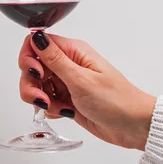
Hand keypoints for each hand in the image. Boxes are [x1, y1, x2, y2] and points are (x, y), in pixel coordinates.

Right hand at [18, 31, 156, 150]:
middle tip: (43, 98)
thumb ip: (55, 59)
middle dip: (31, 83)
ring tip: (57, 107)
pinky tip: (64, 113)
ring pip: (37, 85)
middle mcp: (68, 64)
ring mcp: (67, 82)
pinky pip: (46, 101)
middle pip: (32, 65)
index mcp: (73, 51)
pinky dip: (50, 109)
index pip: (37, 43)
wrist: (133, 127)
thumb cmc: (116, 101)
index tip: (36, 73)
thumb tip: (37, 36)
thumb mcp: (81, 79)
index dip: (29, 58)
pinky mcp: (68, 99)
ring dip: (40, 98)